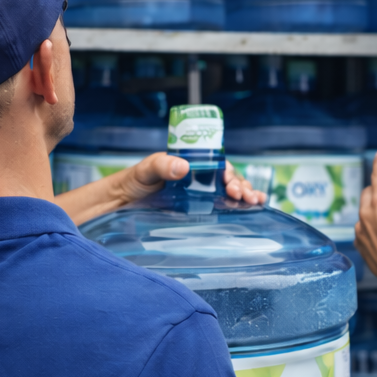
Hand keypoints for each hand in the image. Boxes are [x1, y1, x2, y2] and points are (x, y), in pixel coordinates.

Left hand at [111, 153, 265, 207]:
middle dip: (242, 187)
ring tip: (254, 202)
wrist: (122, 204)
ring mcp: (201, 196)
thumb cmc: (134, 181)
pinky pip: (221, 209)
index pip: (219, 166)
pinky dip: (239, 209)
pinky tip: (252, 210)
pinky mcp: (198, 211)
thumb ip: (162, 165)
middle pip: (229, 181)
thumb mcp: (146, 169)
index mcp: (192, 165)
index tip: (231, 183)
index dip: (230, 174)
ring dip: (245, 196)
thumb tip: (183, 167)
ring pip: (230, 194)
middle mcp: (200, 179)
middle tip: (244, 196)